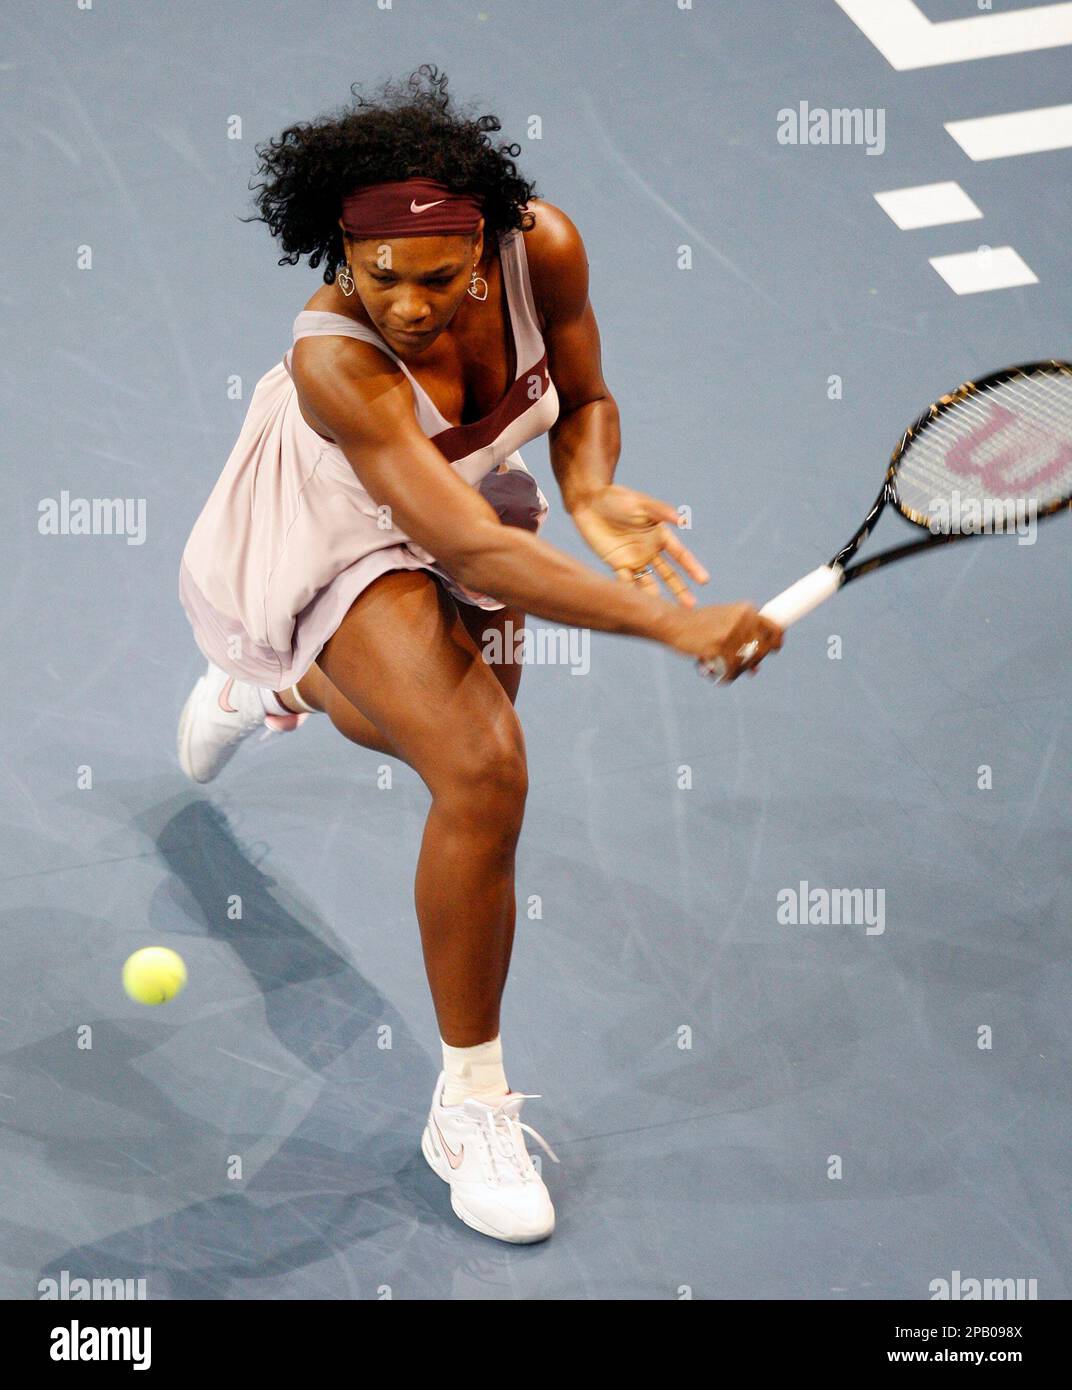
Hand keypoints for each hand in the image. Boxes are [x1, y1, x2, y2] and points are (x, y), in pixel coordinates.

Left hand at [570, 484, 708, 605]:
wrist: (590, 502)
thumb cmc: (618, 498)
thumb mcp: (641, 504)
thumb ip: (662, 512)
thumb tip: (683, 520)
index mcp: (660, 534)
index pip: (680, 555)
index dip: (692, 567)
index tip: (704, 580)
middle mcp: (650, 550)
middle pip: (669, 574)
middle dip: (680, 589)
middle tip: (691, 607)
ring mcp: (634, 559)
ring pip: (649, 582)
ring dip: (656, 596)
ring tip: (663, 613)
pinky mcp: (617, 564)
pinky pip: (626, 582)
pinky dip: (632, 592)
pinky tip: (639, 606)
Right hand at [668, 603, 783, 682]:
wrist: (673, 623)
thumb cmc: (698, 626)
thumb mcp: (723, 623)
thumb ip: (741, 640)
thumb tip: (756, 669)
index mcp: (746, 610)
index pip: (774, 627)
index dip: (777, 641)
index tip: (773, 650)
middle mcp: (743, 619)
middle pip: (762, 649)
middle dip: (754, 661)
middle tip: (745, 667)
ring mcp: (732, 633)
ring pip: (747, 662)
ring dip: (738, 670)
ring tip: (726, 670)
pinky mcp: (720, 646)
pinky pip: (732, 670)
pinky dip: (727, 676)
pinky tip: (719, 676)